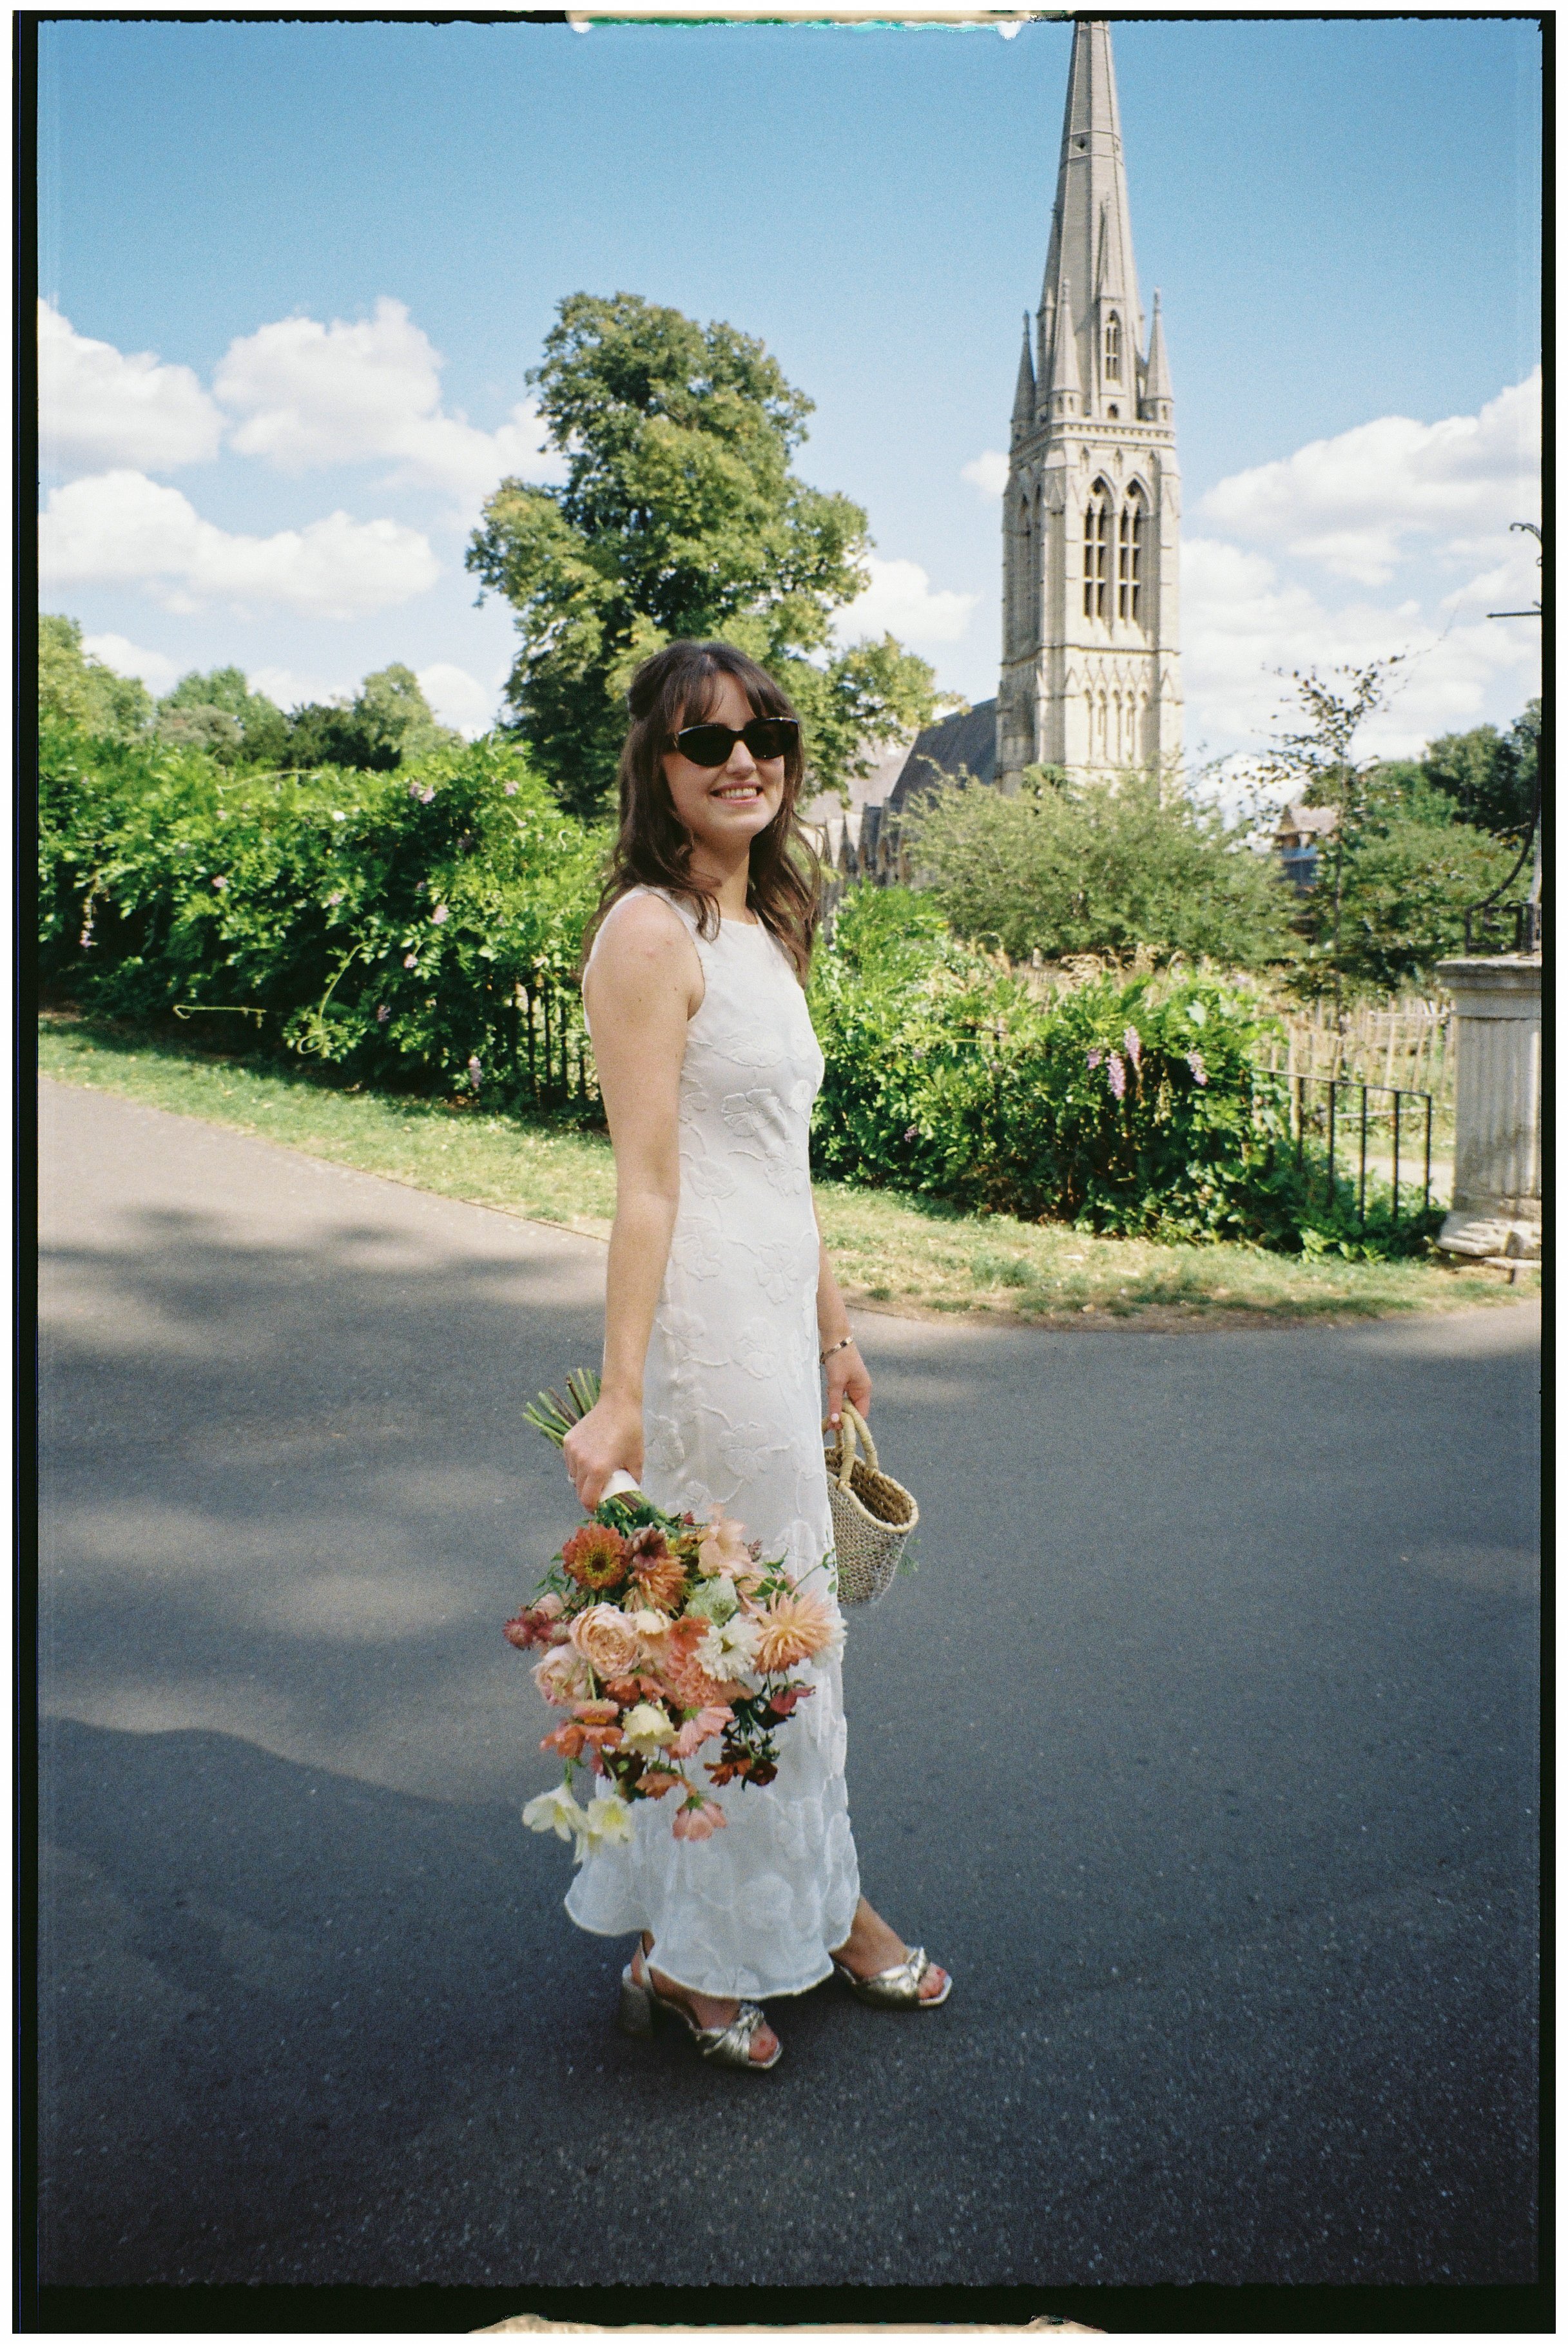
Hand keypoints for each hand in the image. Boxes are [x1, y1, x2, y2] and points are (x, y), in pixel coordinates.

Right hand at [561, 1391, 643, 1511]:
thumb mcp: (637, 1460)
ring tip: (595, 1474)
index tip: (598, 1509)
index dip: (592, 1508)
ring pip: (573, 1475)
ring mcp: (572, 1450)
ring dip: (582, 1480)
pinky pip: (570, 1461)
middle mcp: (582, 1462)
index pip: (588, 1499)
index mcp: (598, 1469)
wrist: (618, 1404)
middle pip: (579, 1490)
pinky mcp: (568, 1440)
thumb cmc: (631, 1431)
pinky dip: (577, 1465)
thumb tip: (630, 1493)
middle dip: (588, 1495)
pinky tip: (589, 1459)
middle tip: (599, 1492)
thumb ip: (632, 1480)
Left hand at [823, 1339, 870, 1429]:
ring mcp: (853, 1384)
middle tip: (829, 1423)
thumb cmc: (839, 1358)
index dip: (851, 1423)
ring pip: (845, 1402)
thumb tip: (835, 1422)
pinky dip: (834, 1396)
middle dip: (842, 1415)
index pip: (861, 1414)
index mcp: (864, 1389)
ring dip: (837, 1406)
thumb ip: (835, 1403)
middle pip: (853, 1409)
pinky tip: (828, 1392)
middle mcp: (861, 1388)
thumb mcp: (836, 1383)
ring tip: (828, 1404)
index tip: (837, 1427)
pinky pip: (841, 1394)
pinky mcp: (845, 1379)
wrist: (835, 1337)